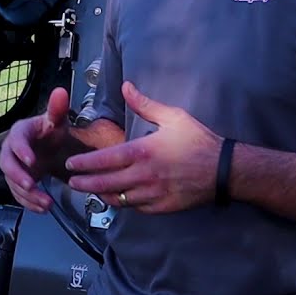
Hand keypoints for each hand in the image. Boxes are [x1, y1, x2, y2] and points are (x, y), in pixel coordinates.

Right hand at [0, 88, 71, 212]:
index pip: (16, 141)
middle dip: (18, 177)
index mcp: (20, 133)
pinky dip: (29, 203)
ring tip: (45, 203)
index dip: (22, 151)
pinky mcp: (17, 182)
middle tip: (31, 186)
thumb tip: (61, 92)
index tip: (32, 162)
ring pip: (13, 183)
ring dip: (28, 195)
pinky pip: (18, 194)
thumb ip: (57, 109)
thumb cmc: (50, 132)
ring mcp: (13, 168)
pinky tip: (42, 207)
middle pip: (7, 165)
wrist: (48, 146)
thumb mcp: (57, 121)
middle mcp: (11, 151)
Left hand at [66, 81, 223, 213]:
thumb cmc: (199, 141)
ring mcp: (153, 194)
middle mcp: (144, 175)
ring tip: (90, 191)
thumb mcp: (173, 116)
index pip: (105, 160)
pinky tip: (116, 199)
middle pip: (106, 183)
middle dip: (85, 184)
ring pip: (119, 199)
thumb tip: (126, 86)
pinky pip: (136, 208)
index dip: (85, 164)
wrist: (224, 170)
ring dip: (101, 195)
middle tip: (71, 182)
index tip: (71, 165)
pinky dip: (123, 204)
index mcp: (143, 152)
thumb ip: (145, 104)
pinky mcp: (162, 207)